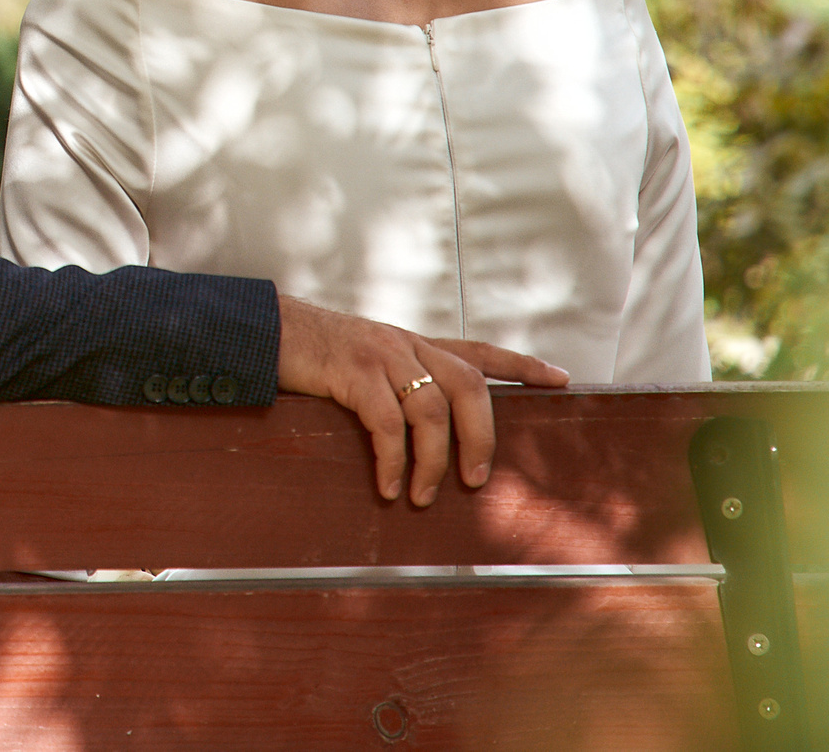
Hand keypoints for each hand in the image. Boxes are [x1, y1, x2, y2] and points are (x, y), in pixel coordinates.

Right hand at [274, 295, 569, 506]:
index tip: (562, 379)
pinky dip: (394, 460)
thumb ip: (398, 383)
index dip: (523, 364)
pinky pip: (387, 423)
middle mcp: (407, 344)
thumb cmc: (316, 355)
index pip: (480, 351)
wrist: (266, 331)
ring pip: (431, 410)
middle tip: (476, 479)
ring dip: (433, 461)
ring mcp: (381, 354)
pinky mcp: (353, 371)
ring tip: (424, 496)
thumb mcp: (367, 362)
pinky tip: (388, 485)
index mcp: (415, 343)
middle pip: (469, 384)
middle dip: (481, 435)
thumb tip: (425, 434)